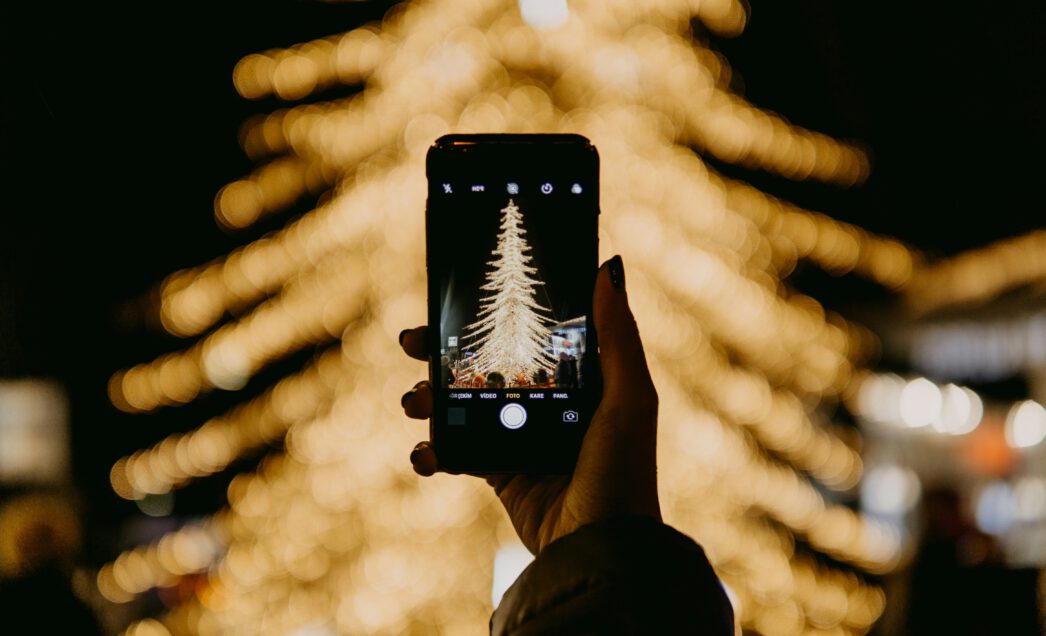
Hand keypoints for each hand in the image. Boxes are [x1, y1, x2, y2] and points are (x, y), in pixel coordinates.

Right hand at [400, 256, 660, 553]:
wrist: (599, 546)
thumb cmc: (624, 469)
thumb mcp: (629, 396)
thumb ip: (617, 335)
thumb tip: (609, 266)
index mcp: (578, 380)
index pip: (528, 335)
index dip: (492, 317)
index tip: (457, 299)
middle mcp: (546, 403)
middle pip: (485, 365)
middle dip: (443, 354)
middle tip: (414, 343)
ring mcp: (519, 437)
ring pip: (461, 405)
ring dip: (429, 399)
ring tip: (415, 401)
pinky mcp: (499, 472)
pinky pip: (455, 452)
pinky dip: (431, 451)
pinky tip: (425, 452)